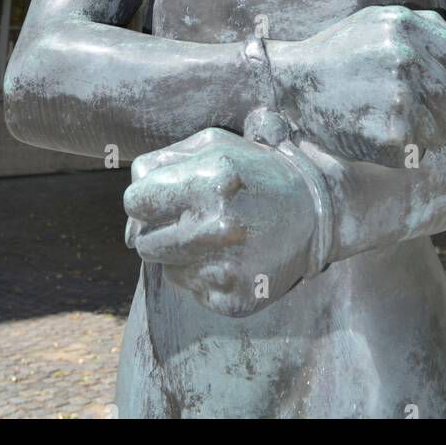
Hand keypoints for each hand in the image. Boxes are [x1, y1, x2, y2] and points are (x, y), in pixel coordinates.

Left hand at [123, 128, 316, 316]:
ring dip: (179, 252)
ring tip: (213, 236)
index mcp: (212, 180)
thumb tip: (128, 215)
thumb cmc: (255, 171)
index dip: (146, 199)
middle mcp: (218, 227)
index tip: (165, 198)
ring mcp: (226, 268)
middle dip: (159, 228)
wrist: (317, 214)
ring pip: (163, 267)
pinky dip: (201, 273)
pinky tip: (230, 256)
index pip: (134, 202)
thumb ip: (160, 164)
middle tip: (191, 218)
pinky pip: (189, 288)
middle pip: (143, 241)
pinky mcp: (232, 299)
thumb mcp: (212, 145)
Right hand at [273, 5, 445, 167]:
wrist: (292, 83)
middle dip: (436, 103)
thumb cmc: (343, 49)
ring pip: (442, 133)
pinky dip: (403, 150)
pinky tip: (377, 132)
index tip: (427, 76)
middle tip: (402, 99)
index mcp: (406, 29)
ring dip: (421, 130)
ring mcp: (398, 103)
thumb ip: (436, 29)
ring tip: (387, 116)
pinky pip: (421, 154)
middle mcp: (405, 62)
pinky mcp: (391, 141)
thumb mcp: (383, 21)